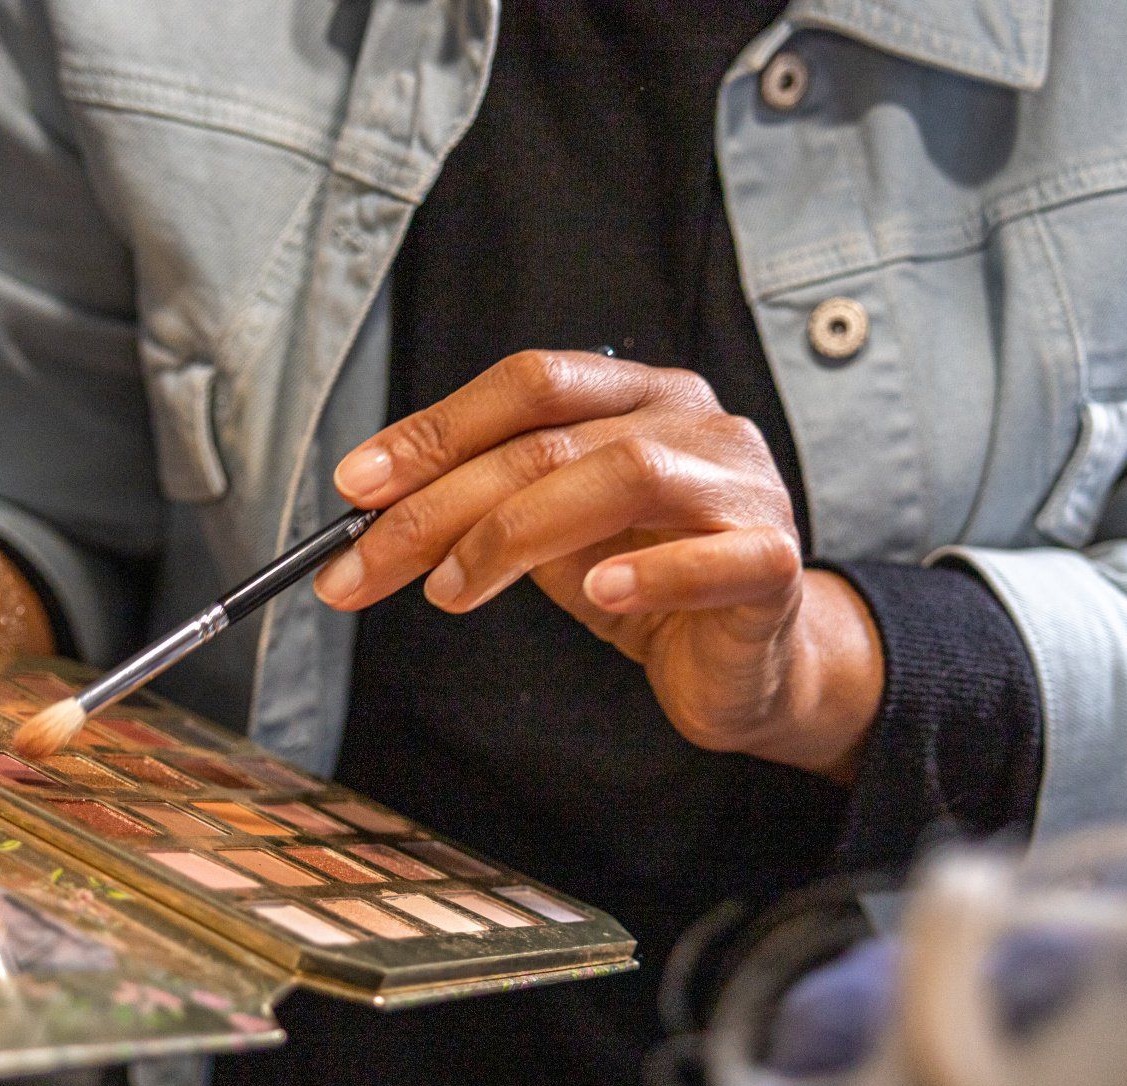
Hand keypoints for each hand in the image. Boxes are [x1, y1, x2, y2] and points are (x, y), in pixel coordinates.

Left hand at [314, 350, 881, 781]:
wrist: (744, 661)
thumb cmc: (640, 582)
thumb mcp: (544, 533)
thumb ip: (478, 506)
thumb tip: (365, 513)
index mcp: (633, 395)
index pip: (525, 384)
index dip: (433, 431)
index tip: (353, 487)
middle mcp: (692, 420)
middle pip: (549, 440)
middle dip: (436, 508)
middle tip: (362, 568)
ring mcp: (740, 486)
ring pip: (624, 476)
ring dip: (514, 535)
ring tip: (451, 594)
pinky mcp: (773, 563)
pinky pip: (718, 557)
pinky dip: (653, 573)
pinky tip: (602, 592)